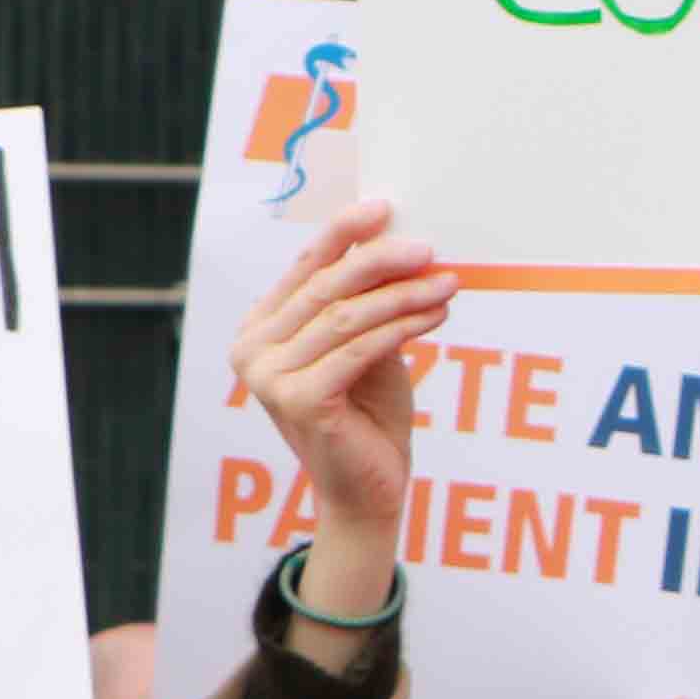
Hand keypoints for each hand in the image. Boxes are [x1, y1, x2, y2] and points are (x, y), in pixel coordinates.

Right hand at [226, 196, 455, 641]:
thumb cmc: (368, 416)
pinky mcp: (298, 401)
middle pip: (325, 286)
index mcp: (259, 329)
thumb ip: (367, 302)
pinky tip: (437, 313)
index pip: (304, 268)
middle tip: (429, 248)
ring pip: (346, 316)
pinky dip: (403, 326)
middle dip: (382, 261)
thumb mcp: (366, 347)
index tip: (385, 206)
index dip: (343, 233)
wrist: (368, 491)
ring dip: (404, 294)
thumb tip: (399, 242)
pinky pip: (359, 348)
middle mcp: (251, 349)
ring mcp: (268, 377)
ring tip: (448, 282)